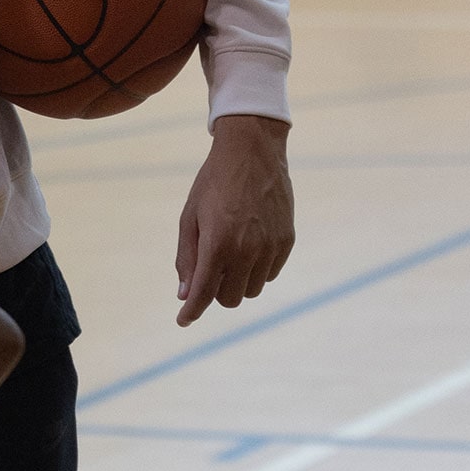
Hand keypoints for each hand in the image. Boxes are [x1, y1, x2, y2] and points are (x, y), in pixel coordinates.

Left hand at [175, 115, 293, 327]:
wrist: (252, 150)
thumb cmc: (213, 183)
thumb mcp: (190, 218)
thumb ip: (187, 258)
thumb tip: (185, 294)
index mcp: (218, 244)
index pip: (204, 293)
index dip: (191, 312)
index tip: (183, 320)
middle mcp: (247, 250)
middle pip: (229, 299)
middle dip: (216, 292)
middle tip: (210, 271)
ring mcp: (270, 247)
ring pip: (252, 290)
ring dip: (238, 282)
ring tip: (230, 254)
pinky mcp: (287, 241)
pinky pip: (270, 274)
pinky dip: (257, 270)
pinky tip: (249, 247)